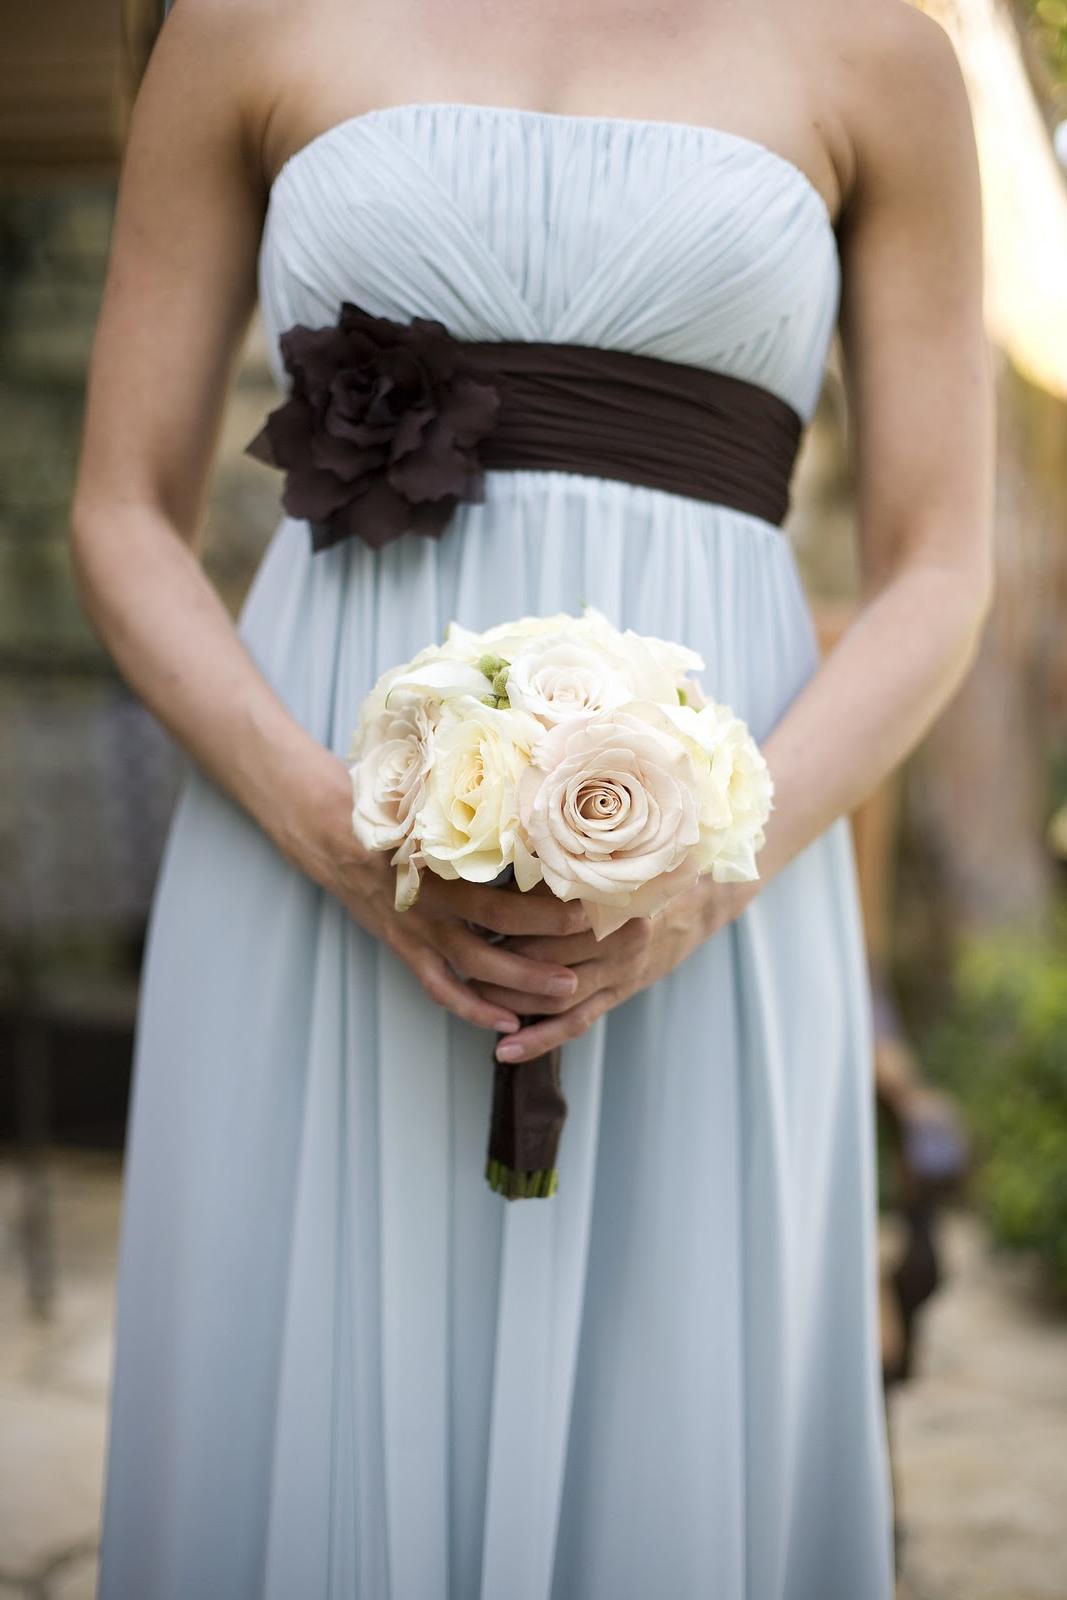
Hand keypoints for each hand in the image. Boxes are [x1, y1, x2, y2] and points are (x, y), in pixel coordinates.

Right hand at [281, 752, 590, 1036]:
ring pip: (475, 964)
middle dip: (549, 934)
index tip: (590, 889)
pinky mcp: (405, 947)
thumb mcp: (431, 803)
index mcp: (440, 855)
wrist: (330, 832)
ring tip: (567, 990)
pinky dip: (474, 1008)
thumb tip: (542, 803)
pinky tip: (508, 1022)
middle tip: (595, 938)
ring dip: (522, 980)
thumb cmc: (392, 810)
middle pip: (498, 920)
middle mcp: (431, 894)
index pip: (500, 875)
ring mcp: (417, 926)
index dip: (544, 890)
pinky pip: (441, 987)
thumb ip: (478, 813)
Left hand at [470, 873, 762, 1062]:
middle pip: (544, 960)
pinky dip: (539, 1041)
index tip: (467, 921)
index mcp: (609, 897)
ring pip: (554, 997)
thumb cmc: (636, 870)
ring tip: (471, 997)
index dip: (500, 924)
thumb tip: (495, 850)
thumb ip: (557, 860)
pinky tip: (505, 1052)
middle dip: (496, 965)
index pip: (543, 920)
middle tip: (458, 960)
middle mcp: (617, 938)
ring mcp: (619, 971)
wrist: (696, 899)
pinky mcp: (618, 995)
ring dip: (509, 1002)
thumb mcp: (601, 858)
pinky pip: (575, 1024)